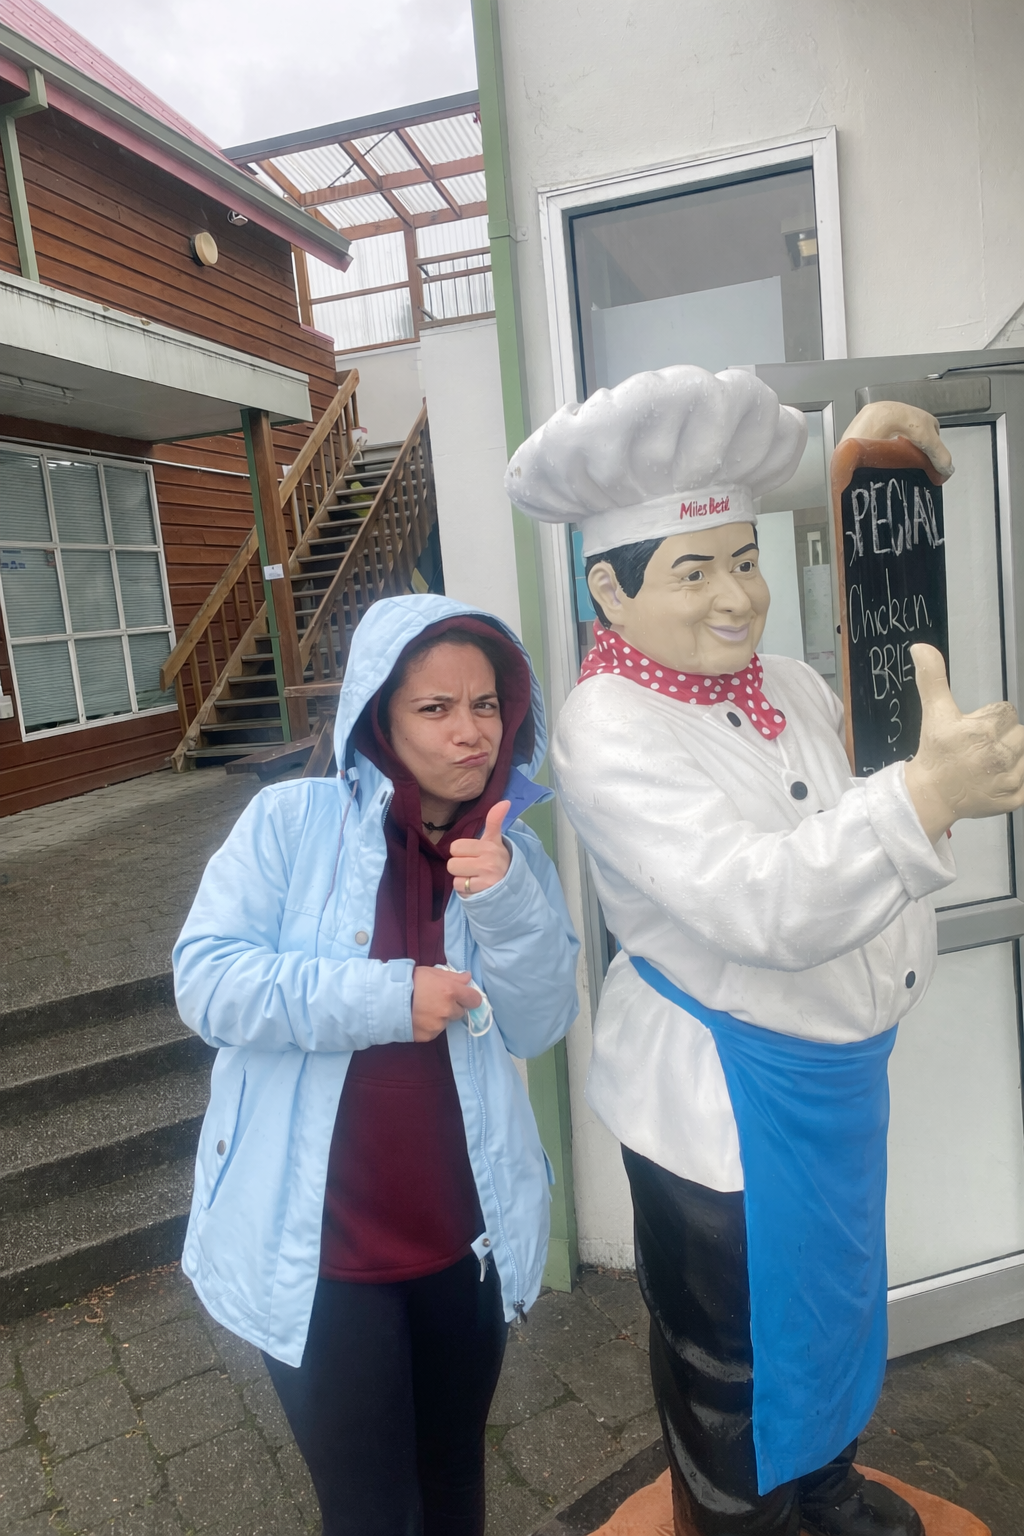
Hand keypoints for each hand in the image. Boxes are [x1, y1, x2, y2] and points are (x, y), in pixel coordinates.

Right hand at [411, 966, 482, 1042]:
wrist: (387, 999)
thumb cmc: (410, 981)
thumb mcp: (432, 972)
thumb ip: (453, 976)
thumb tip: (468, 978)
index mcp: (451, 992)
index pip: (475, 1000)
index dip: (470, 998)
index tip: (464, 997)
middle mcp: (447, 1010)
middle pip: (460, 1012)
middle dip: (452, 1006)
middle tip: (436, 1000)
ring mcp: (438, 1025)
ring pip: (446, 1022)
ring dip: (440, 1017)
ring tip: (423, 1009)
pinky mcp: (429, 1036)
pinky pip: (434, 1031)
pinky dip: (429, 1026)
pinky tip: (418, 1018)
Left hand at [448, 801, 510, 896]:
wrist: (512, 883)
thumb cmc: (497, 858)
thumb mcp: (495, 840)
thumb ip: (494, 820)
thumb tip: (504, 801)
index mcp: (488, 846)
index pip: (455, 847)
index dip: (461, 851)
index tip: (472, 854)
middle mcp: (488, 862)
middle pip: (452, 863)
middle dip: (460, 866)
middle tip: (472, 867)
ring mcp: (485, 878)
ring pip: (455, 877)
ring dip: (461, 878)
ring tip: (474, 876)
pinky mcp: (482, 892)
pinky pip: (460, 889)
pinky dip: (465, 889)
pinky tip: (475, 886)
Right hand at [904, 644, 1023, 841]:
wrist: (929, 796)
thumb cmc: (935, 752)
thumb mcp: (934, 713)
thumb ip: (933, 678)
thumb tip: (920, 646)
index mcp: (984, 732)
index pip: (1007, 712)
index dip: (989, 720)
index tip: (972, 733)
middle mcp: (1000, 756)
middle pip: (1020, 733)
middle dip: (1004, 738)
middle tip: (979, 750)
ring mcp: (1010, 780)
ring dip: (1014, 757)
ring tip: (990, 764)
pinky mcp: (1016, 798)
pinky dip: (1019, 779)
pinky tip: (1000, 779)